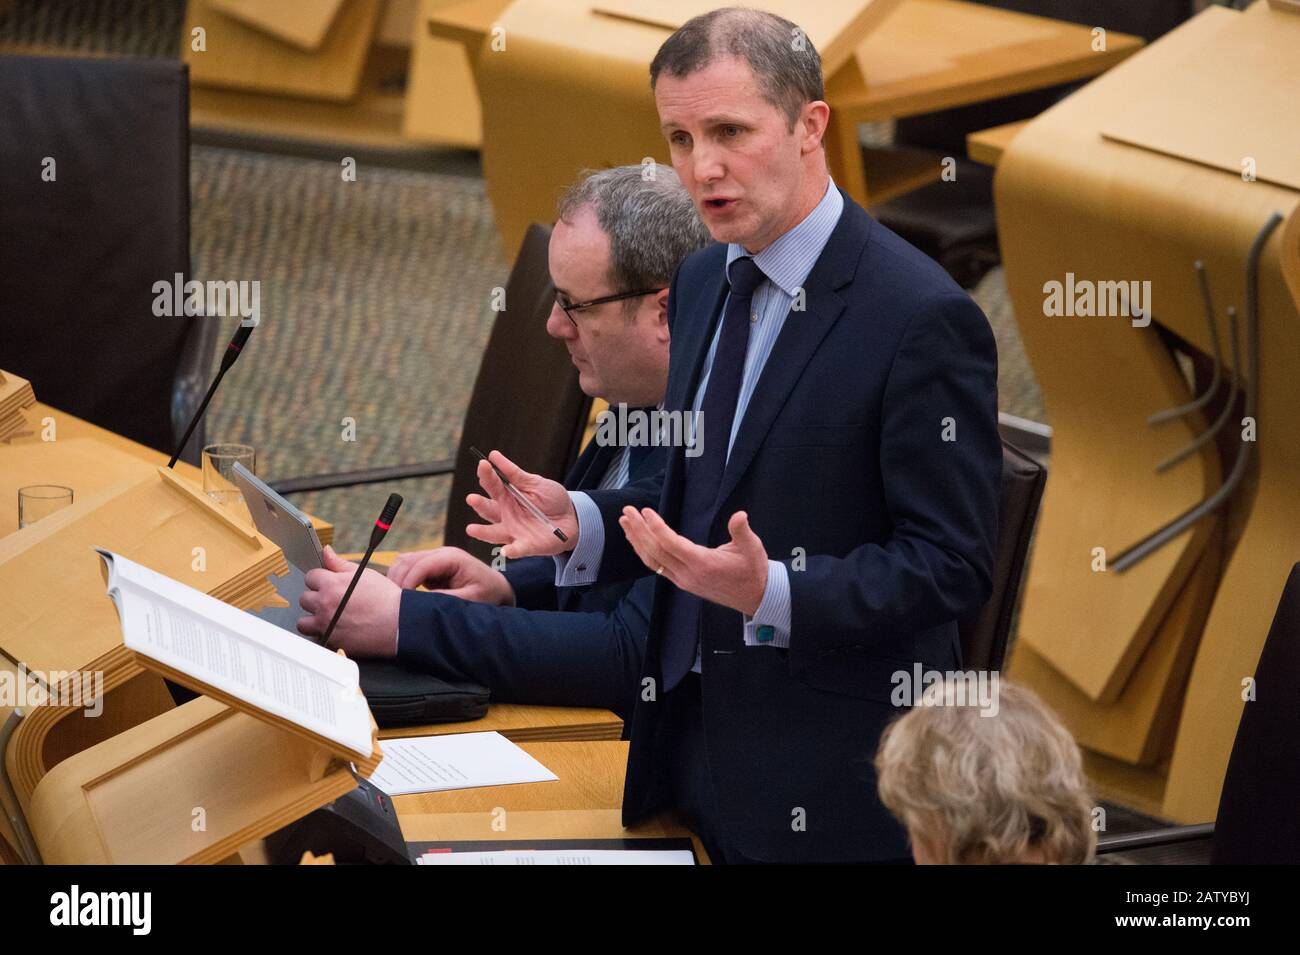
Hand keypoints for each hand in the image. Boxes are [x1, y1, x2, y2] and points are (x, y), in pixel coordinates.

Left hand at [298, 545, 400, 656]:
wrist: (399, 623)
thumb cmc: (385, 598)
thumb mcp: (363, 574)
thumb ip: (339, 563)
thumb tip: (326, 551)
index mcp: (331, 584)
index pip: (310, 577)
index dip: (321, 580)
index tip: (329, 584)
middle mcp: (325, 604)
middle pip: (304, 599)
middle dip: (316, 599)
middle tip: (333, 602)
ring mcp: (326, 625)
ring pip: (303, 622)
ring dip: (313, 619)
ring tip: (329, 618)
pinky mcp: (331, 642)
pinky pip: (316, 639)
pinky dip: (322, 636)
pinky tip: (336, 631)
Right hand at [386, 546, 514, 604]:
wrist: (496, 588)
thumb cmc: (487, 593)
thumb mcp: (471, 599)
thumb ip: (447, 599)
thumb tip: (420, 601)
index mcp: (453, 558)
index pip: (421, 565)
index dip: (408, 582)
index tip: (402, 601)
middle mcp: (441, 553)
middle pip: (407, 560)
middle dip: (398, 581)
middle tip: (395, 604)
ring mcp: (434, 558)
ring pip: (403, 562)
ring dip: (396, 579)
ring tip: (396, 601)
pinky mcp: (429, 566)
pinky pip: (407, 568)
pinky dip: (400, 580)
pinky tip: (401, 596)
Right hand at [464, 449, 577, 558]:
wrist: (572, 518)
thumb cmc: (551, 500)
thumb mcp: (535, 483)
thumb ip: (515, 473)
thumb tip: (493, 455)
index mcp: (507, 497)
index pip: (492, 485)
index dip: (486, 475)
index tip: (483, 464)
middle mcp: (505, 515)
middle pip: (489, 510)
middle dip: (479, 504)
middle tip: (472, 498)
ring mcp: (513, 532)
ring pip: (494, 533)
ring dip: (483, 532)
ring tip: (471, 529)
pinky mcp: (525, 546)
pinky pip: (517, 549)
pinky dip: (512, 551)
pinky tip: (506, 551)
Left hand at [618, 508, 768, 615]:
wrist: (756, 597)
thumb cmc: (753, 570)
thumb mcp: (752, 548)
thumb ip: (742, 531)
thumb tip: (740, 515)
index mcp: (703, 564)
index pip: (671, 544)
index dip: (656, 527)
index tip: (645, 511)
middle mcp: (688, 575)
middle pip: (656, 551)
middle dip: (639, 530)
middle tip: (627, 511)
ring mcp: (683, 581)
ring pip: (653, 561)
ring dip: (637, 541)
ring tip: (625, 523)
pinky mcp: (683, 583)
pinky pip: (658, 567)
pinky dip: (644, 552)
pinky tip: (638, 541)